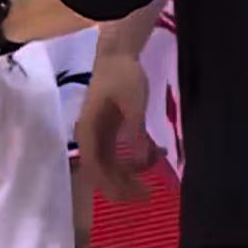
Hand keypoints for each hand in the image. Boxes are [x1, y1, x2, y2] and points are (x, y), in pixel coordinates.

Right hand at [75, 51, 156, 202]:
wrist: (117, 54)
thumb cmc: (122, 74)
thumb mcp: (134, 102)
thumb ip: (137, 130)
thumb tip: (141, 158)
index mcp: (89, 129)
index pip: (94, 167)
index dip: (113, 185)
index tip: (136, 193)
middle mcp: (89, 136)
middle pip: (101, 171)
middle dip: (124, 185)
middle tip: (149, 193)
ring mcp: (99, 134)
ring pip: (111, 164)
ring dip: (132, 171)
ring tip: (158, 161)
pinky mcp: (109, 131)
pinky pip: (119, 153)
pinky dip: (136, 157)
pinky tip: (157, 151)